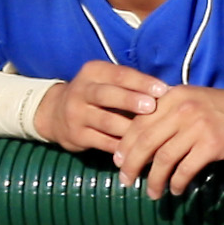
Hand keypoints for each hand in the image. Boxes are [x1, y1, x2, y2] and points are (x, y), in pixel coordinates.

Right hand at [34, 60, 166, 155]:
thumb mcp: (105, 81)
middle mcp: (82, 91)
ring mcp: (77, 115)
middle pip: (108, 96)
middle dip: (130, 101)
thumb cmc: (95, 95)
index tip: (163, 89)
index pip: (119, 75)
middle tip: (152, 107)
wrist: (55, 114)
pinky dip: (124, 148)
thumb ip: (130, 85)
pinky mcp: (77, 136)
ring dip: (130, 129)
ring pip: (107, 122)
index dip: (141, 82)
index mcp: (93, 72)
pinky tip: (141, 152)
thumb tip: (168, 93)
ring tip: (151, 134)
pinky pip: (104, 143)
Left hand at [113, 83, 223, 196]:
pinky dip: (177, 183)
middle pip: (145, 141)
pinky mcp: (212, 144)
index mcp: (172, 97)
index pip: (138, 123)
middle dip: (131, 165)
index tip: (118, 162)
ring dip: (154, 180)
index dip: (125, 146)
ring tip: (151, 193)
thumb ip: (168, 114)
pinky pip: (185, 169)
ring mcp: (197, 126)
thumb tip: (140, 140)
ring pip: (163, 158)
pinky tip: (176, 190)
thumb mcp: (192, 101)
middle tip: (126, 182)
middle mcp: (182, 109)